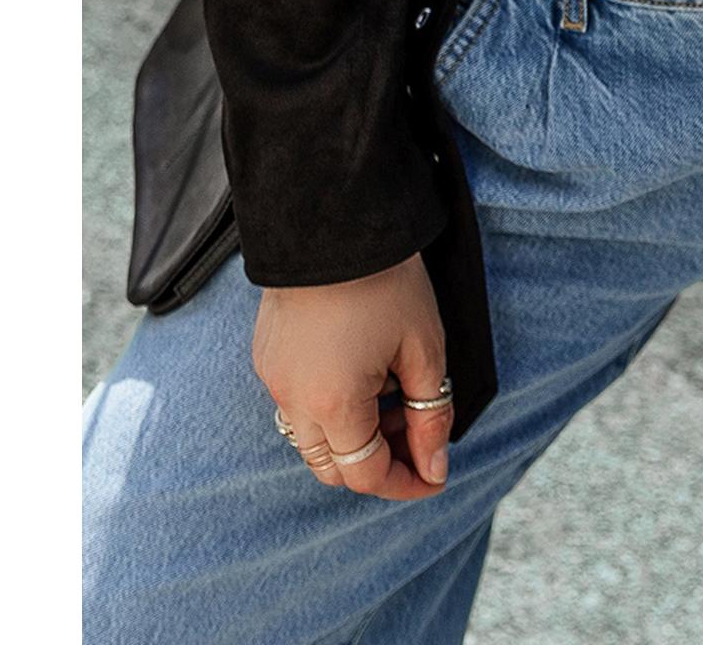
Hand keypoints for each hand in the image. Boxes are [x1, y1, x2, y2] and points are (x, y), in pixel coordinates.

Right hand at [254, 254, 451, 499]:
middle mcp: (293, 401)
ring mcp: (274, 379)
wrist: (333, 220)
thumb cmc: (385, 280)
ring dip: (351, 436)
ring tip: (391, 395)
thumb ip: (431, 412)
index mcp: (333, 405)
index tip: (436, 475)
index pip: (367, 475)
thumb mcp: (423, 347)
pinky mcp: (266, 356)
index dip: (406, 482)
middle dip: (377, 462)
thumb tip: (435, 464)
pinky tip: (361, 369)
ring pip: (310, 439)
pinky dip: (328, 406)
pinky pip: (294, 403)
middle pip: (333, 466)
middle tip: (416, 432)